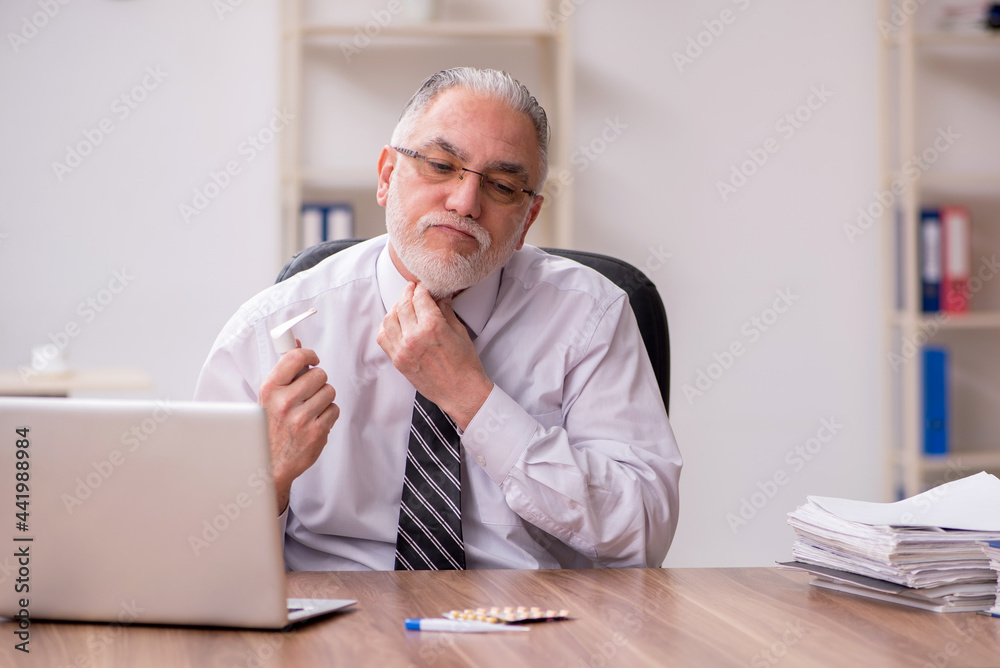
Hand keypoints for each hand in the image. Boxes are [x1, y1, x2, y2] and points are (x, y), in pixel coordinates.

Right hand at [258, 343, 338, 512]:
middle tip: (309, 391)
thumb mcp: (269, 396)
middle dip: (317, 381)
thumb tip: (296, 343)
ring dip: (324, 398)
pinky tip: (314, 421)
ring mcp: (301, 418)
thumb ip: (284, 371)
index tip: (313, 359)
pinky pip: (334, 410)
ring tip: (310, 408)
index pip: (296, 358)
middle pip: (320, 374)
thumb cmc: (269, 426)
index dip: (309, 355)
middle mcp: (285, 402)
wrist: (269, 463)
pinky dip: (328, 414)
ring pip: (329, 392)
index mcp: (270, 389)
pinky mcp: (317, 432)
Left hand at [377, 282, 492, 429]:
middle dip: (408, 293)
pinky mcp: (398, 361)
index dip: (421, 288)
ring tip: (404, 304)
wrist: (461, 392)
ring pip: (389, 318)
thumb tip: (439, 297)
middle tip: (413, 289)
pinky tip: (395, 322)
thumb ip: (446, 312)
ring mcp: (403, 350)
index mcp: (432, 327)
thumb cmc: (465, 365)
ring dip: (396, 307)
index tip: (423, 286)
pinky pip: (383, 337)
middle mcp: (414, 337)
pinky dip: (386, 326)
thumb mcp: (460, 332)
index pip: (420, 297)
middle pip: (403, 304)